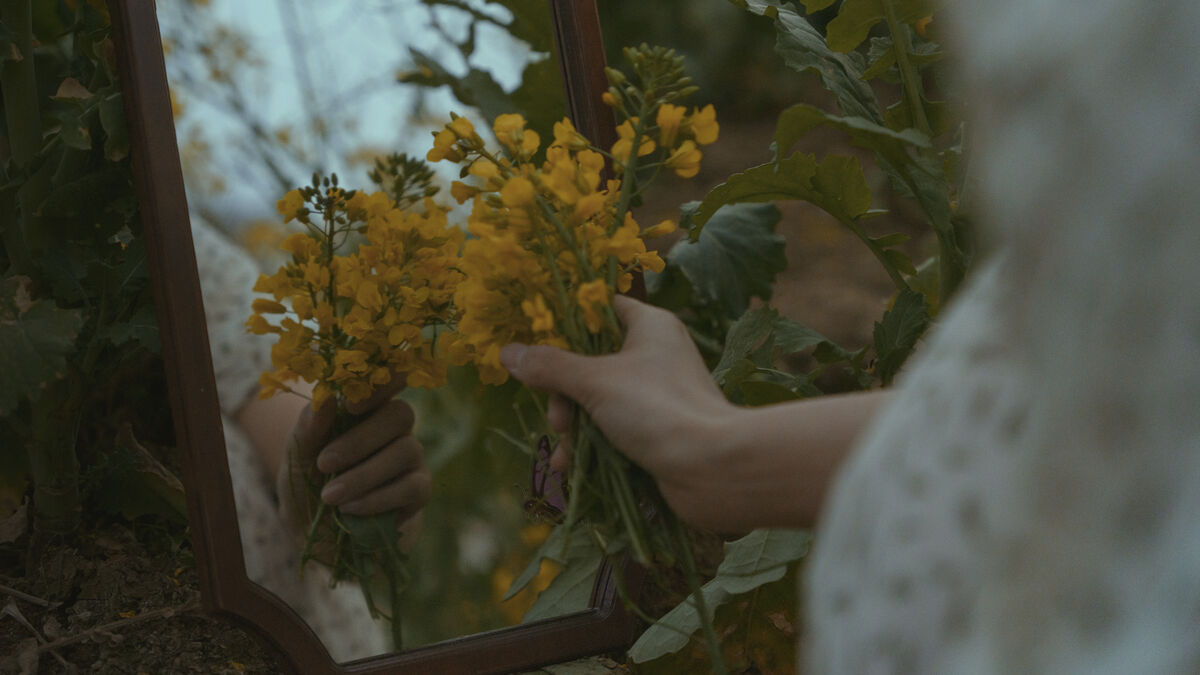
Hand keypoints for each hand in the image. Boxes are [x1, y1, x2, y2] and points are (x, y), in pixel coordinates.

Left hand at [276, 374, 430, 548]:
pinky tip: (351, 509)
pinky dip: (378, 498)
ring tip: (330, 497)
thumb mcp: (297, 457)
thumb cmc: (308, 483)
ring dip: (364, 474)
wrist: (318, 533)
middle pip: (400, 414)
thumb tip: (323, 399)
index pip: (389, 379)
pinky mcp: (419, 491)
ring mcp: (412, 459)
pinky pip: (412, 487)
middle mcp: (396, 429)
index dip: (381, 383)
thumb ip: (308, 428)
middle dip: (361, 439)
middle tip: (325, 463)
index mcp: (367, 408)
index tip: (350, 404)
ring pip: (406, 451)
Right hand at [500, 295, 740, 529]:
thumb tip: (506, 352)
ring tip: (565, 452)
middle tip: (557, 418)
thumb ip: (549, 367)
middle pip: (590, 360)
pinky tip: (570, 469)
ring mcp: (657, 394)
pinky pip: (612, 429)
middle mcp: (655, 354)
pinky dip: (590, 445)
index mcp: (649, 325)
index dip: (566, 326)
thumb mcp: (595, 382)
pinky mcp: (657, 430)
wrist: (714, 468)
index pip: (600, 308)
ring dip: (573, 425)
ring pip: (597, 400)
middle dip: (562, 392)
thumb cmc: (657, 409)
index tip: (537, 348)